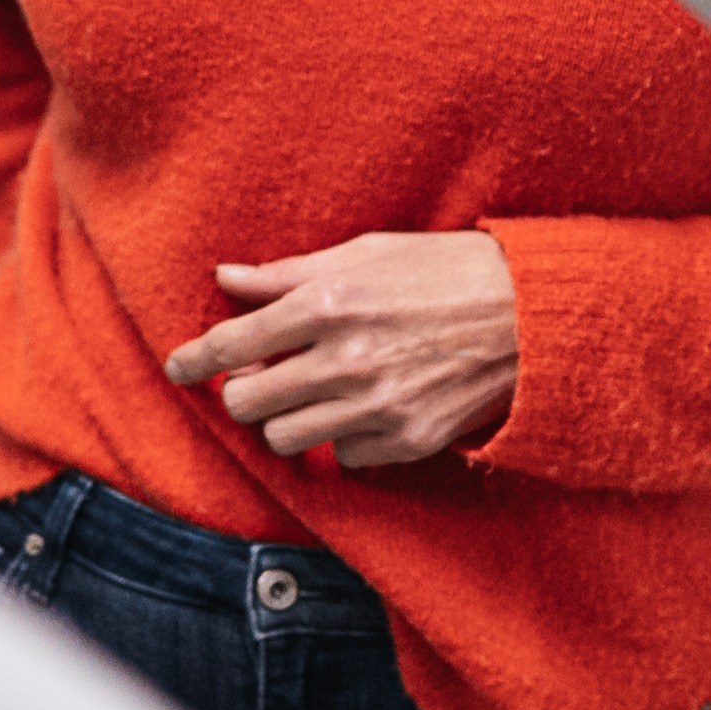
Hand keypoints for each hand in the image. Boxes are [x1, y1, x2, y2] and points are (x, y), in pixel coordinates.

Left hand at [159, 230, 514, 472]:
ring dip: (286, 419)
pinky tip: (364, 408)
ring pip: (285, 439)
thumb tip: (227, 277)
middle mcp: (345, 360)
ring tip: (308, 394)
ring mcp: (377, 407)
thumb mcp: (365, 253)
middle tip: (255, 380)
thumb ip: (288, 273)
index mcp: (328, 304)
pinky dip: (344, 437)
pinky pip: (344, 456)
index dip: (194, 359)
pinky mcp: (407, 441)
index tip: (179, 368)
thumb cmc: (445, 271)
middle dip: (241, 392)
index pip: (232, 344)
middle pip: (247, 403)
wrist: (531, 315)